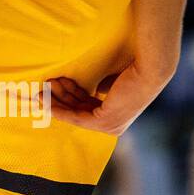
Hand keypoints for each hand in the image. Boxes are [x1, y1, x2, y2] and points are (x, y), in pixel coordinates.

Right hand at [47, 61, 167, 136]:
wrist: (149, 68)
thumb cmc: (136, 70)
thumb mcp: (114, 83)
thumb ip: (101, 90)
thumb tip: (91, 89)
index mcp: (118, 116)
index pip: (89, 110)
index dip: (71, 97)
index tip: (58, 86)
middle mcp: (114, 125)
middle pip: (80, 112)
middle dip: (60, 98)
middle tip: (46, 87)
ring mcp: (110, 126)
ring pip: (75, 114)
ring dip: (57, 101)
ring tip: (44, 88)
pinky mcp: (104, 122)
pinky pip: (75, 116)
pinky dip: (59, 108)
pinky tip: (47, 98)